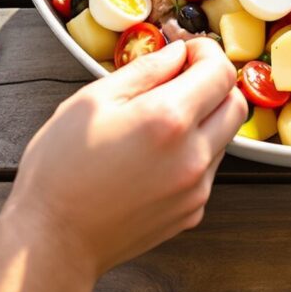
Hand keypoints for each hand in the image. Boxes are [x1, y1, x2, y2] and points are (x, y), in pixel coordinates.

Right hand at [0, 38, 246, 281]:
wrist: (54, 240)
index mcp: (168, 119)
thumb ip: (144, 70)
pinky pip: (206, 169)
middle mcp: (194, 156)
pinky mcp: (192, 212)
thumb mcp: (92, 101)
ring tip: (157, 121)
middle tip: (181, 78)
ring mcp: (196, 188)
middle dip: (215, 83)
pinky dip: (192, 152)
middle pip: (235, 104)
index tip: (186, 51)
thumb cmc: (61, 170)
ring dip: (204, 119)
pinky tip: (153, 155)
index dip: (207, 52)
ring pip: (223, 138)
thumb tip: (177, 54)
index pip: (221, 73)